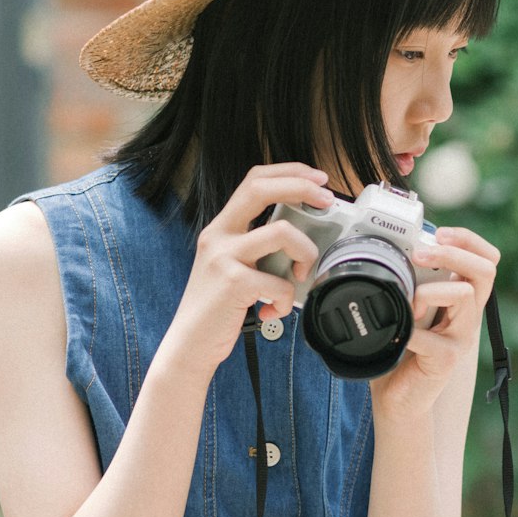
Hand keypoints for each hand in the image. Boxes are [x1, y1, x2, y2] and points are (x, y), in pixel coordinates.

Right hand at [164, 163, 334, 379]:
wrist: (190, 344)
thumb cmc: (218, 308)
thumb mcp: (232, 266)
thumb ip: (257, 248)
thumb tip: (302, 237)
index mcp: (221, 227)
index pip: (253, 180)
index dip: (288, 172)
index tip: (317, 179)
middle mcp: (218, 235)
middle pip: (261, 189)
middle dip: (301, 187)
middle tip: (327, 201)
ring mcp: (224, 257)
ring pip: (282, 232)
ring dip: (306, 252)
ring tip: (300, 275)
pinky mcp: (233, 283)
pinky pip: (280, 282)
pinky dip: (286, 300)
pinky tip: (273, 311)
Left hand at [369, 226, 499, 420]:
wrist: (398, 398)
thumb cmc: (399, 351)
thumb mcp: (408, 308)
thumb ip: (411, 283)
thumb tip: (396, 248)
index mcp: (462, 299)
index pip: (487, 260)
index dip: (469, 240)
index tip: (439, 233)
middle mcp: (468, 316)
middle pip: (485, 270)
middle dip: (453, 253)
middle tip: (421, 255)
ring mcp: (461, 338)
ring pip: (463, 295)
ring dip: (430, 291)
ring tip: (409, 304)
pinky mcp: (447, 360)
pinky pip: (431, 336)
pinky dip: (408, 330)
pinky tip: (398, 335)